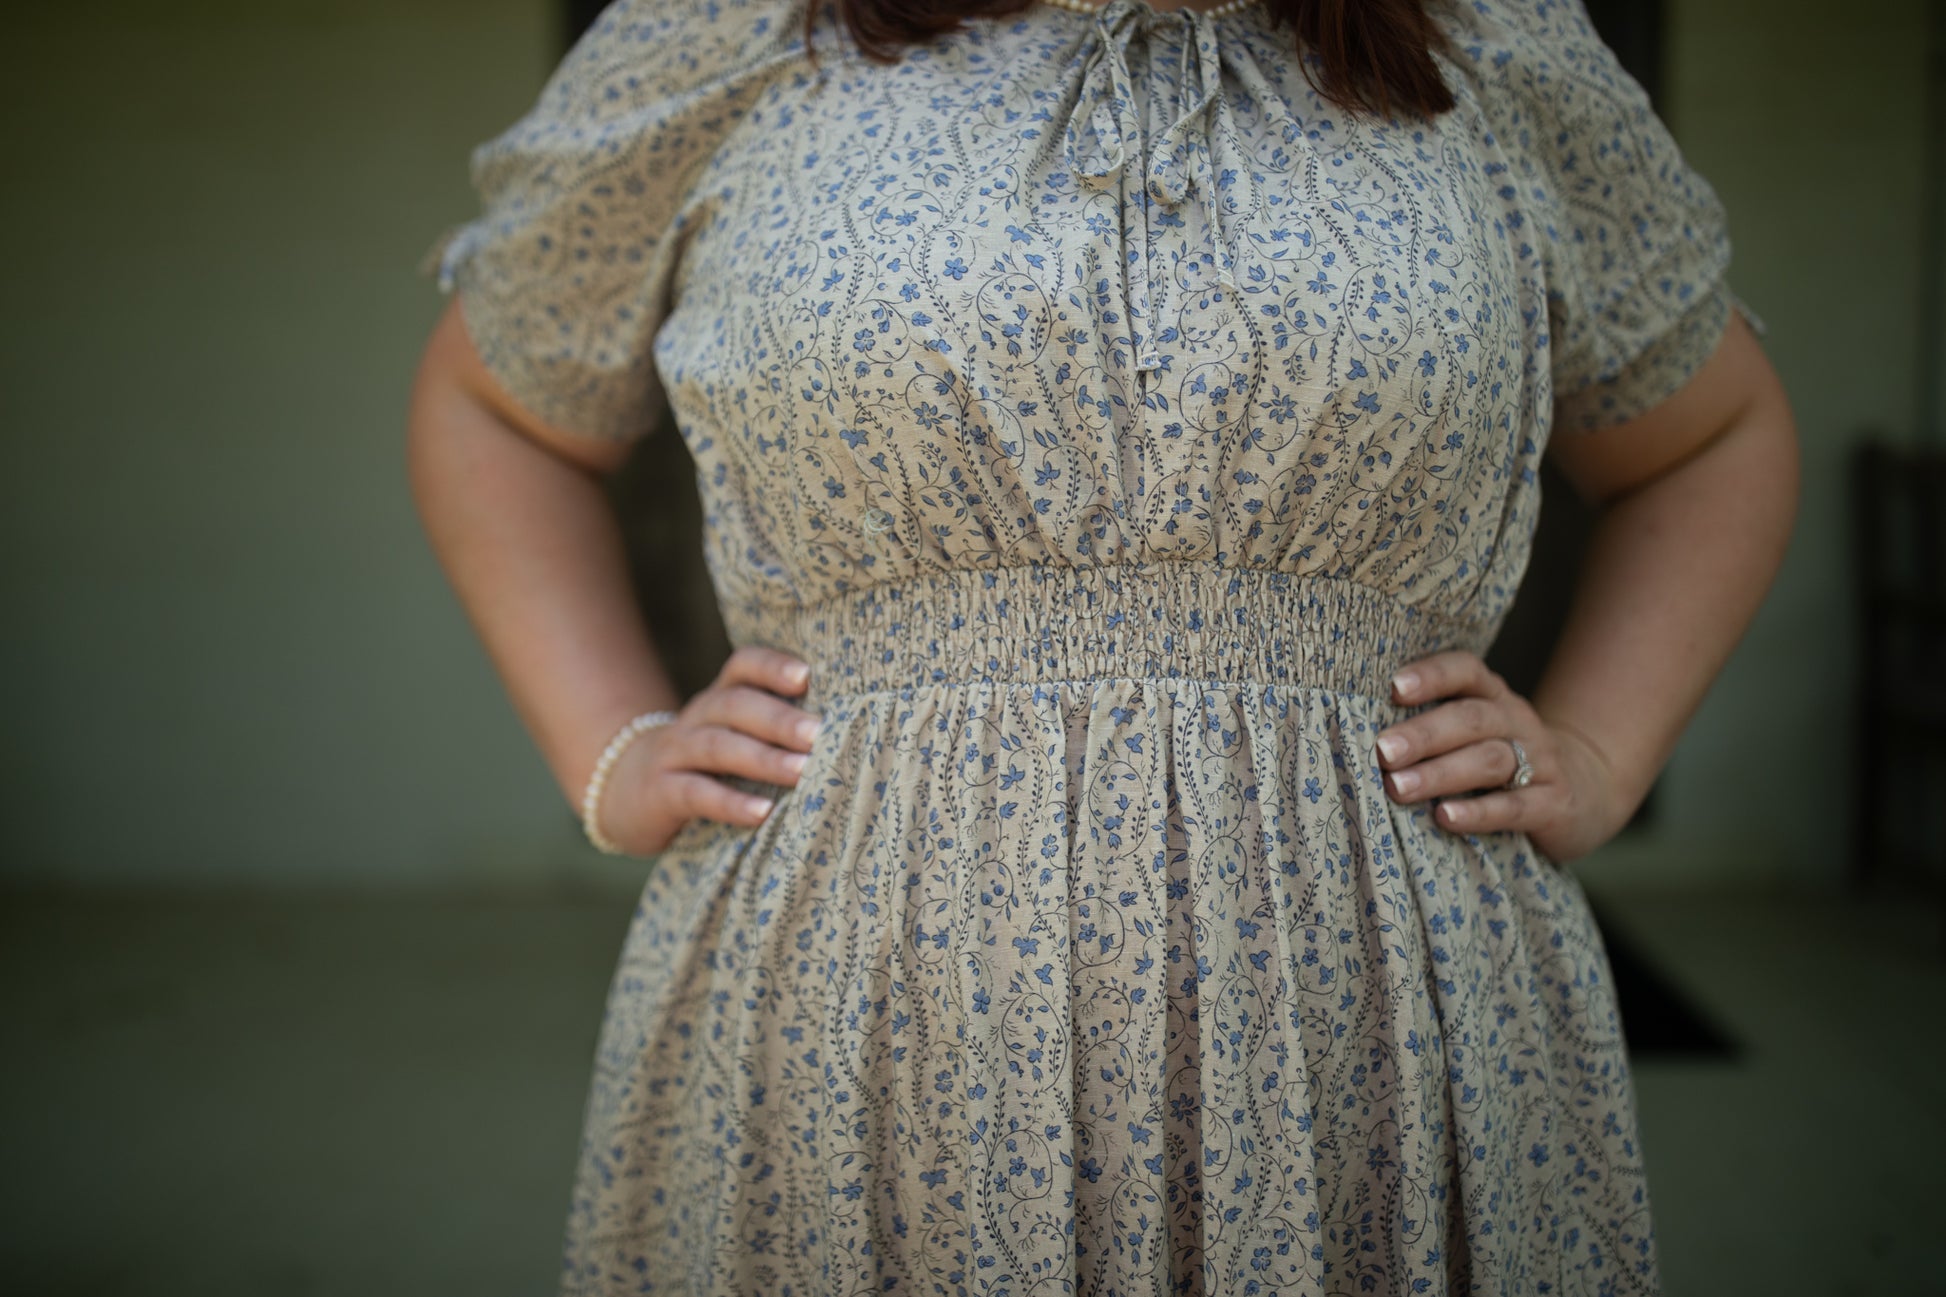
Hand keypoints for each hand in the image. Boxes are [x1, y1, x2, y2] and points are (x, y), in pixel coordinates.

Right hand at [594, 646, 820, 855]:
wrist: (626, 792)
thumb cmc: (707, 766)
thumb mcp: (735, 737)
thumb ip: (777, 731)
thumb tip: (849, 733)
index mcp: (721, 697)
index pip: (743, 666)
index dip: (772, 667)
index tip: (807, 677)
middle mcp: (698, 716)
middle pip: (736, 705)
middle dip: (780, 719)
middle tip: (820, 734)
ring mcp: (675, 753)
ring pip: (718, 746)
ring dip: (763, 759)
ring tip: (801, 772)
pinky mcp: (660, 792)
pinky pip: (696, 793)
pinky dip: (730, 803)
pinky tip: (762, 813)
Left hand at [1373, 651, 1628, 864]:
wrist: (1582, 791)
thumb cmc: (1498, 759)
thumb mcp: (1472, 733)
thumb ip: (1428, 726)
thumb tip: (1353, 733)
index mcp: (1491, 696)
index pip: (1465, 671)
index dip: (1432, 676)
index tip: (1394, 687)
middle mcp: (1516, 720)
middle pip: (1470, 719)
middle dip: (1422, 734)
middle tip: (1382, 751)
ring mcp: (1540, 761)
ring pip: (1488, 760)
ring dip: (1440, 773)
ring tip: (1398, 788)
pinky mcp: (1554, 803)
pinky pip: (1514, 806)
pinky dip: (1479, 812)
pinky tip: (1445, 818)